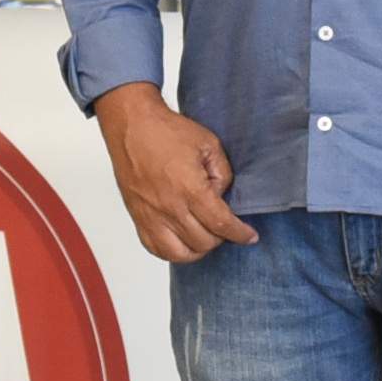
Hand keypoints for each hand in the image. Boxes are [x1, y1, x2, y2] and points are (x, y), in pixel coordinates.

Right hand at [94, 83, 255, 263]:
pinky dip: (172, 252)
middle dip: (220, 238)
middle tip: (224, 226)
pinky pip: (155, 249)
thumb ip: (223, 175)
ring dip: (198, 249)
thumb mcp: (209, 145)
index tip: (249, 236)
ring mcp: (151, 216)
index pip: (221, 224)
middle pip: (203, 243)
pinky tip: (182, 241)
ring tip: (205, 237)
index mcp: (190, 189)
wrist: (132, 126)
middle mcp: (169, 208)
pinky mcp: (138, 217)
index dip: (240, 234)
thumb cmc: (165, 132)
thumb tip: (222, 197)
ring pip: (180, 254)